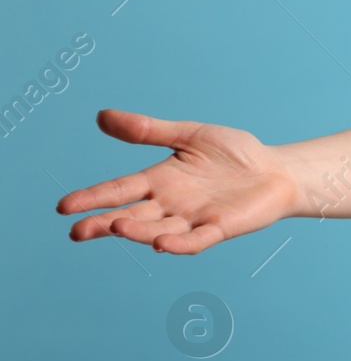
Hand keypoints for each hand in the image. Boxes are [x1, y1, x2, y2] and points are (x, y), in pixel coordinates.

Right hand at [56, 109, 301, 254]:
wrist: (277, 169)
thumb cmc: (235, 153)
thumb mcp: (189, 134)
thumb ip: (148, 130)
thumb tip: (101, 116)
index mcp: (160, 180)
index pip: (119, 189)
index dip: (93, 197)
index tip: (64, 206)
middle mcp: (171, 204)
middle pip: (131, 215)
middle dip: (103, 223)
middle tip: (76, 231)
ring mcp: (194, 218)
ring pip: (158, 229)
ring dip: (137, 231)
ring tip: (114, 227)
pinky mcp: (219, 228)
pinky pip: (196, 240)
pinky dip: (179, 244)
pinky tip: (161, 244)